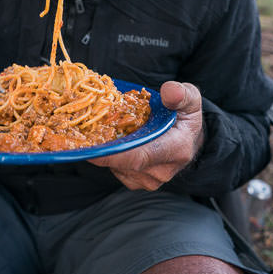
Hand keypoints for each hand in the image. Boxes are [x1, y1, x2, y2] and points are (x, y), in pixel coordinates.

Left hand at [88, 81, 203, 190]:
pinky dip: (109, 156)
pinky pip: (116, 170)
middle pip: (123, 162)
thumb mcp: (190, 98)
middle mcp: (162, 170)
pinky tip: (110, 140)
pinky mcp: (138, 182)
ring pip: (116, 166)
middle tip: (82, 133)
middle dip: (102, 147)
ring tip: (98, 131)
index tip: (90, 146)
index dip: (112, 153)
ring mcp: (149, 180)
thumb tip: (169, 91)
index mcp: (176, 149)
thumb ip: (181, 93)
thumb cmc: (185, 115)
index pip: (139, 156)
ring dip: (105, 150)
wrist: (188, 139)